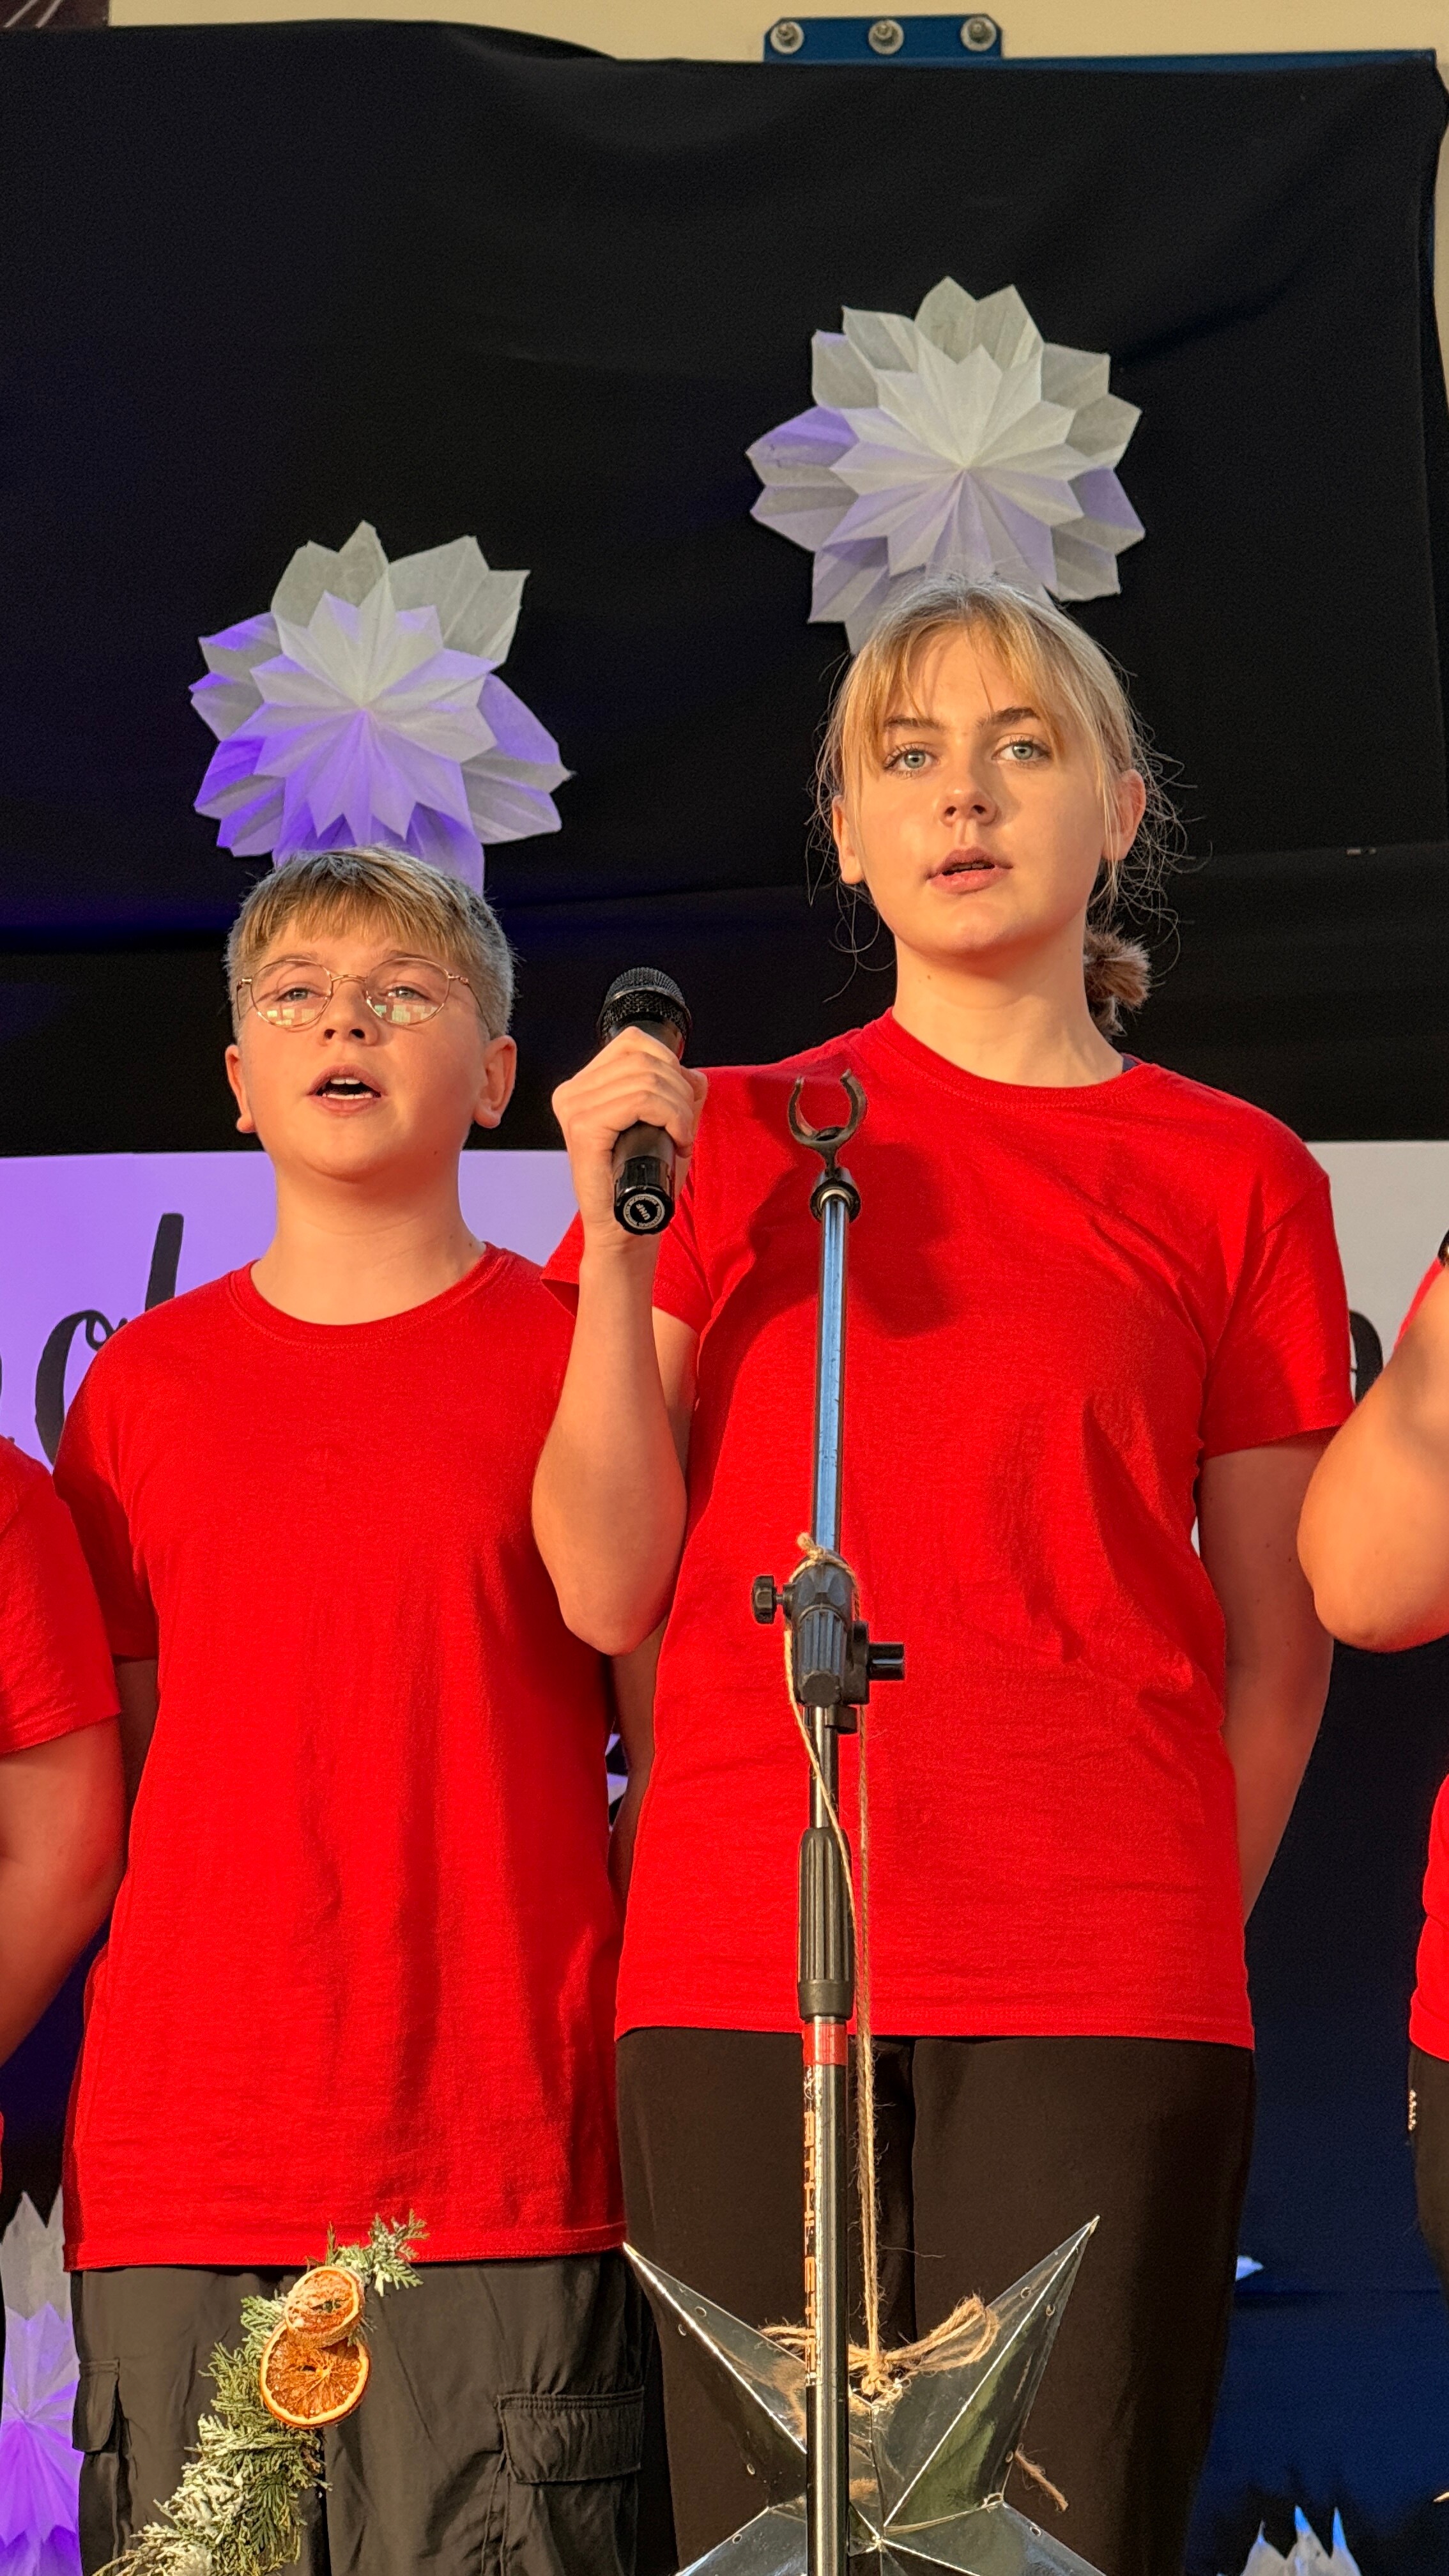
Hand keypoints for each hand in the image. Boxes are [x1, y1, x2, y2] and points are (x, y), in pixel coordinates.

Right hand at [552, 1029, 708, 1252]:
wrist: (626, 1228)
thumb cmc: (643, 1181)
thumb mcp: (665, 1126)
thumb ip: (677, 1093)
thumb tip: (692, 1073)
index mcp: (584, 1086)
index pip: (633, 1043)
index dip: (670, 1064)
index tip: (680, 1103)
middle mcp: (572, 1092)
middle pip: (643, 1056)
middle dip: (680, 1089)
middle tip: (685, 1126)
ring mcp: (574, 1109)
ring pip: (647, 1078)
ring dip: (680, 1108)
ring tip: (681, 1138)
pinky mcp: (584, 1129)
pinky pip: (641, 1100)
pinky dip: (672, 1117)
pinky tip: (677, 1141)